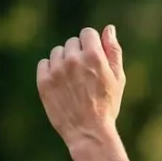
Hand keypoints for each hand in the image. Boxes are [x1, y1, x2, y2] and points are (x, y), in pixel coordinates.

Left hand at [37, 25, 124, 148]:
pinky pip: (44, 63)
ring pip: (57, 52)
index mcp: (94, 56)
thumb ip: (113, 51)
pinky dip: (50, 70)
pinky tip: (60, 84)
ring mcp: (57, 70)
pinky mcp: (43, 81)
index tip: (93, 60)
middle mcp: (74, 60)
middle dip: (78, 53)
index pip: (87, 33)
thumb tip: (108, 28)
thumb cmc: (107, 105)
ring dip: (64, 61)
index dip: (92, 45)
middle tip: (84, 75)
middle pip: (72, 42)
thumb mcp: (118, 78)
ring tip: (72, 81)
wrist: (88, 132)